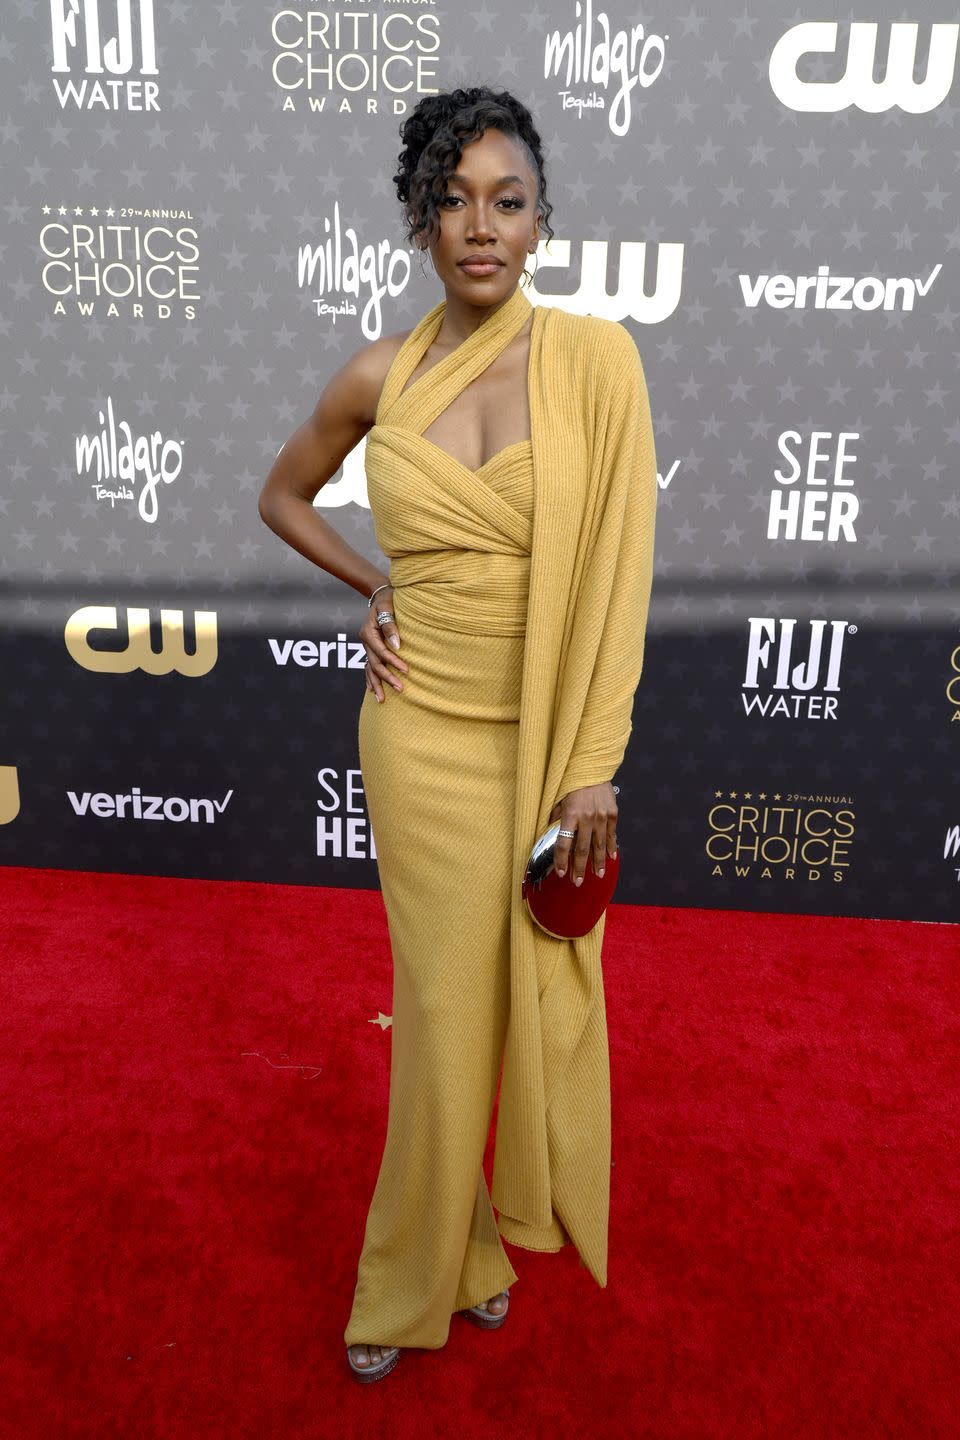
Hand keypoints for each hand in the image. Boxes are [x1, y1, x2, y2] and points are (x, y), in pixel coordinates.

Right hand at [359, 585, 408, 702]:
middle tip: (400, 689)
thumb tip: (397, 645)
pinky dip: (369, 678)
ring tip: (381, 700)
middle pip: (374, 664)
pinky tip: (372, 690)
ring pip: (369, 669)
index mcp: (368, 632)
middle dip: (386, 678)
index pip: (381, 651)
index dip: (393, 662)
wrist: (381, 595)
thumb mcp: (388, 607)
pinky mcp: (370, 648)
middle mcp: (365, 641)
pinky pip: (368, 666)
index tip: (407, 670)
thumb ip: (391, 626)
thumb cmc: (388, 600)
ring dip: (375, 684)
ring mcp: (366, 646)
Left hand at [549, 782, 618, 883]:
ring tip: (597, 875)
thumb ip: (555, 817)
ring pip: (599, 846)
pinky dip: (611, 847)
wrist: (592, 767)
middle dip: (579, 868)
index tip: (561, 872)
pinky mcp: (612, 814)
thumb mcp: (558, 799)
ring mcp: (602, 816)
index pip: (564, 844)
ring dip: (597, 863)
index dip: (562, 860)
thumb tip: (549, 835)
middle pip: (582, 849)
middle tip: (578, 882)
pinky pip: (612, 835)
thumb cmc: (571, 783)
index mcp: (570, 814)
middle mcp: (587, 817)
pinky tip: (611, 858)